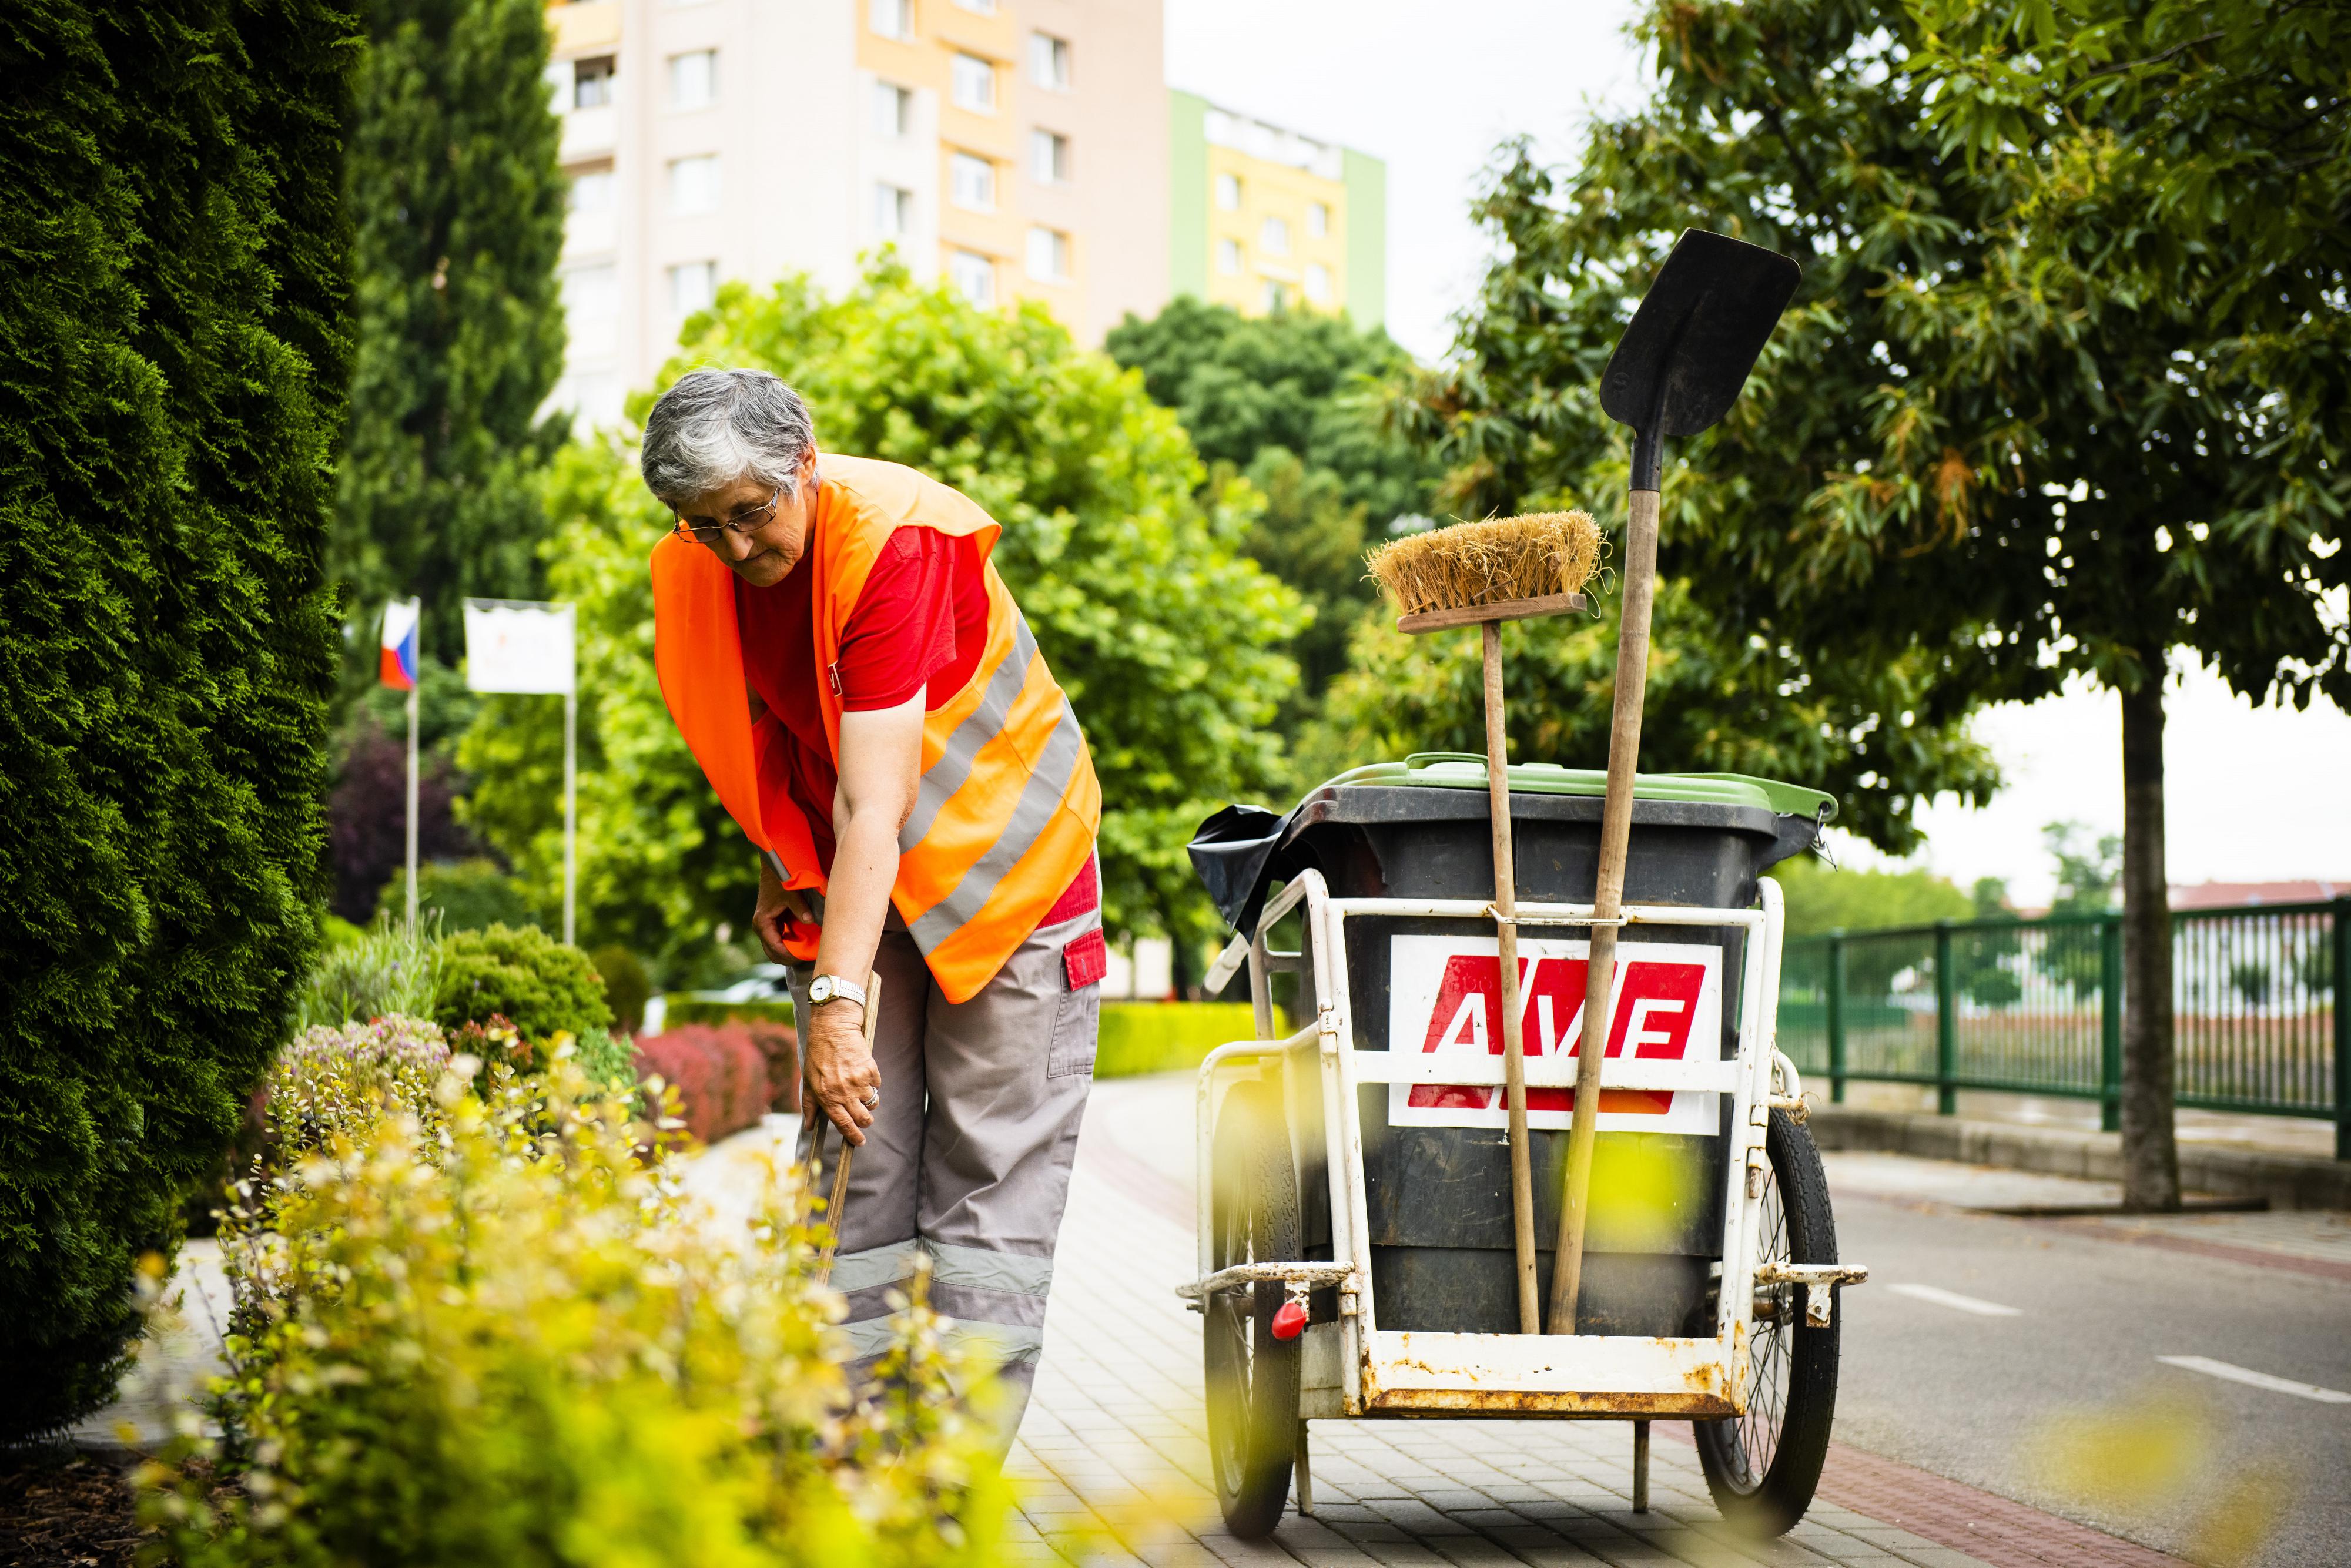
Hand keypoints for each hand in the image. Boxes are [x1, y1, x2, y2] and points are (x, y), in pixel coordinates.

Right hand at [753, 860, 814, 962]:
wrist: (773, 869)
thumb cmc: (780, 881)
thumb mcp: (791, 895)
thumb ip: (800, 909)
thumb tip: (810, 921)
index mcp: (763, 923)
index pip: (776, 948)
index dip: (790, 956)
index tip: (804, 958)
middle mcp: (761, 927)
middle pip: (773, 954)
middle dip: (788, 959)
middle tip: (806, 959)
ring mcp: (764, 926)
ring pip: (774, 949)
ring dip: (787, 954)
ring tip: (804, 954)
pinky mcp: (770, 924)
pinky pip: (777, 941)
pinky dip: (787, 946)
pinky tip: (801, 945)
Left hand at [804, 1000, 881, 1145]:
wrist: (833, 1028)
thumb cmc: (818, 1054)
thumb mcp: (808, 1081)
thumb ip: (809, 1106)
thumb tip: (808, 1127)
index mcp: (827, 1097)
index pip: (844, 1124)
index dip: (853, 1136)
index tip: (860, 1142)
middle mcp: (843, 1092)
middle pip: (863, 1118)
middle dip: (865, 1122)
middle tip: (865, 1120)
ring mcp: (858, 1081)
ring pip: (872, 1102)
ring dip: (868, 1100)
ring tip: (861, 1090)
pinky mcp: (870, 1070)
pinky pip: (877, 1084)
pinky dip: (872, 1082)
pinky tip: (862, 1071)